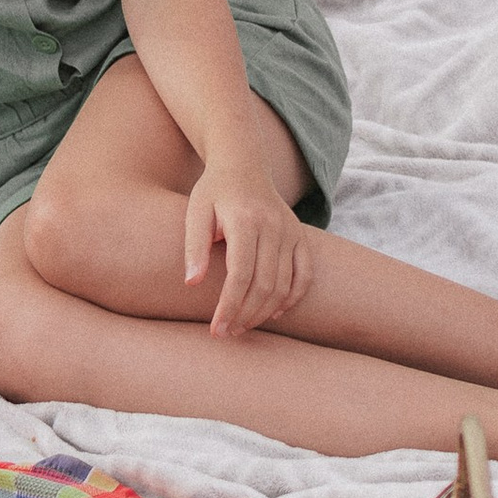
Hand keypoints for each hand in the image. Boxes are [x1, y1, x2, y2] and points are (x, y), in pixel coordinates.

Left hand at [183, 159, 314, 339]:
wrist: (243, 165)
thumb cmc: (213, 191)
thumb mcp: (195, 212)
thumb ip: (194, 246)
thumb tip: (192, 284)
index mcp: (245, 220)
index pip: (240, 275)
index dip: (229, 306)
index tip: (216, 329)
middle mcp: (273, 226)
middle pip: (264, 285)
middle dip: (245, 315)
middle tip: (226, 333)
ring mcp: (291, 232)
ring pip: (284, 285)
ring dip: (264, 312)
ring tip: (243, 326)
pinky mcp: (301, 236)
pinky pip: (305, 275)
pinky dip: (293, 298)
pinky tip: (274, 313)